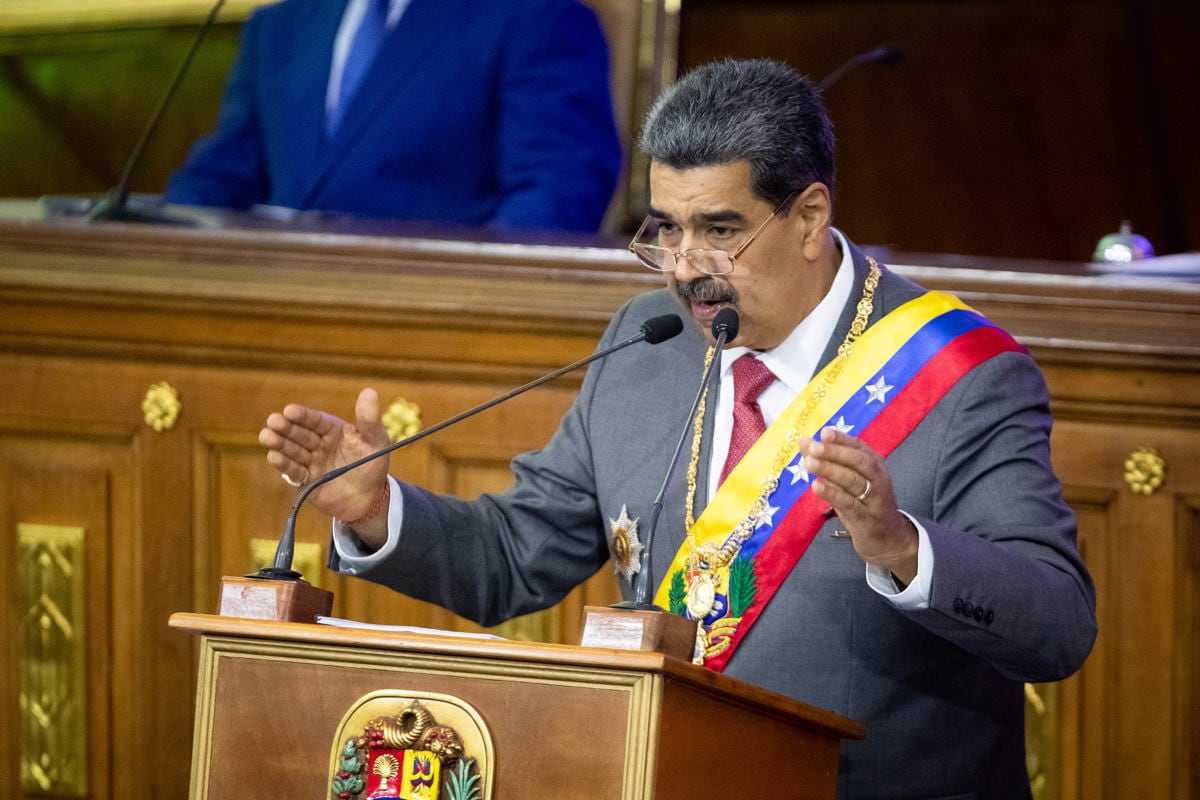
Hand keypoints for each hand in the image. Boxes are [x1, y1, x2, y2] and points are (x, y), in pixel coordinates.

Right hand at [259, 387, 391, 546]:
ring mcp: (310, 461)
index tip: (290, 410)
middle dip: (285, 427)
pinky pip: (293, 471)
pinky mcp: (305, 480)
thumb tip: (369, 391)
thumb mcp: (377, 441)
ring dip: (279, 443)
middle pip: (299, 433)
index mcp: (333, 430)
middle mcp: (318, 443)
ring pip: (292, 450)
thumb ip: (369, 419)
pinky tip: (274, 456)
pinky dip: (284, 464)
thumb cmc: (373, 465)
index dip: (302, 415)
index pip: (315, 420)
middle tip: (273, 421)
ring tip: (266, 436)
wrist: (370, 499)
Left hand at [800, 426, 917, 584]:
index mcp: (876, 466)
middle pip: (859, 462)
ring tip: (809, 462)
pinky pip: (850, 504)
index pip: (860, 448)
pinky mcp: (868, 520)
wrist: (888, 539)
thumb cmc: (864, 504)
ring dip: (830, 470)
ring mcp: (875, 500)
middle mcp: (879, 480)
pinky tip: (816, 486)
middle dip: (835, 452)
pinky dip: (832, 493)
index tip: (823, 432)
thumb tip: (804, 442)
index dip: (842, 439)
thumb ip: (828, 462)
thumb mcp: (847, 482)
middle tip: (813, 447)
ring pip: (853, 481)